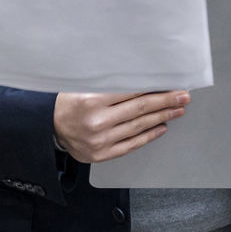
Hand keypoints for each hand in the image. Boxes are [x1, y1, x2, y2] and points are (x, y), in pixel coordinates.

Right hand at [53, 90, 188, 162]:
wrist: (47, 126)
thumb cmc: (67, 102)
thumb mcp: (84, 85)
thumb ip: (111, 83)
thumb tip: (144, 77)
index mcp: (91, 100)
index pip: (131, 92)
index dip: (154, 88)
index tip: (171, 84)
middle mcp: (96, 122)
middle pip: (139, 109)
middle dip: (165, 102)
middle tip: (183, 96)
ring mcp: (100, 141)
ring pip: (138, 127)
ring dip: (162, 117)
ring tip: (177, 110)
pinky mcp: (101, 154)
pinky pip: (131, 144)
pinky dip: (148, 135)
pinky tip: (161, 127)